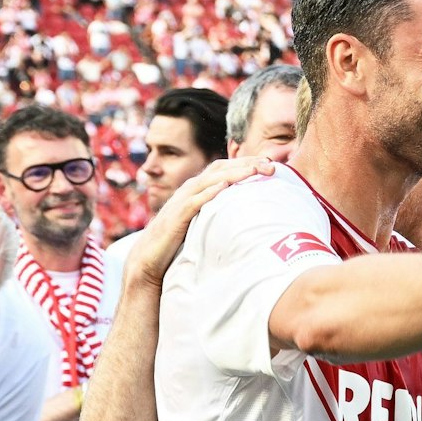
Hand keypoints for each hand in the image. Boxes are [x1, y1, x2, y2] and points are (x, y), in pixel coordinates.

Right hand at [130, 156, 275, 287]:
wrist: (150, 257)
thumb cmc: (179, 240)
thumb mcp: (204, 220)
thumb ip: (220, 211)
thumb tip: (247, 212)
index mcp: (198, 188)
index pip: (225, 169)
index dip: (246, 163)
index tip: (270, 164)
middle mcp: (190, 189)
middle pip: (220, 169)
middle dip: (246, 164)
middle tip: (272, 165)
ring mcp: (182, 201)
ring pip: (210, 180)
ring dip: (234, 173)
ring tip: (255, 170)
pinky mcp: (177, 216)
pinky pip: (194, 201)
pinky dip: (209, 192)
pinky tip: (224, 187)